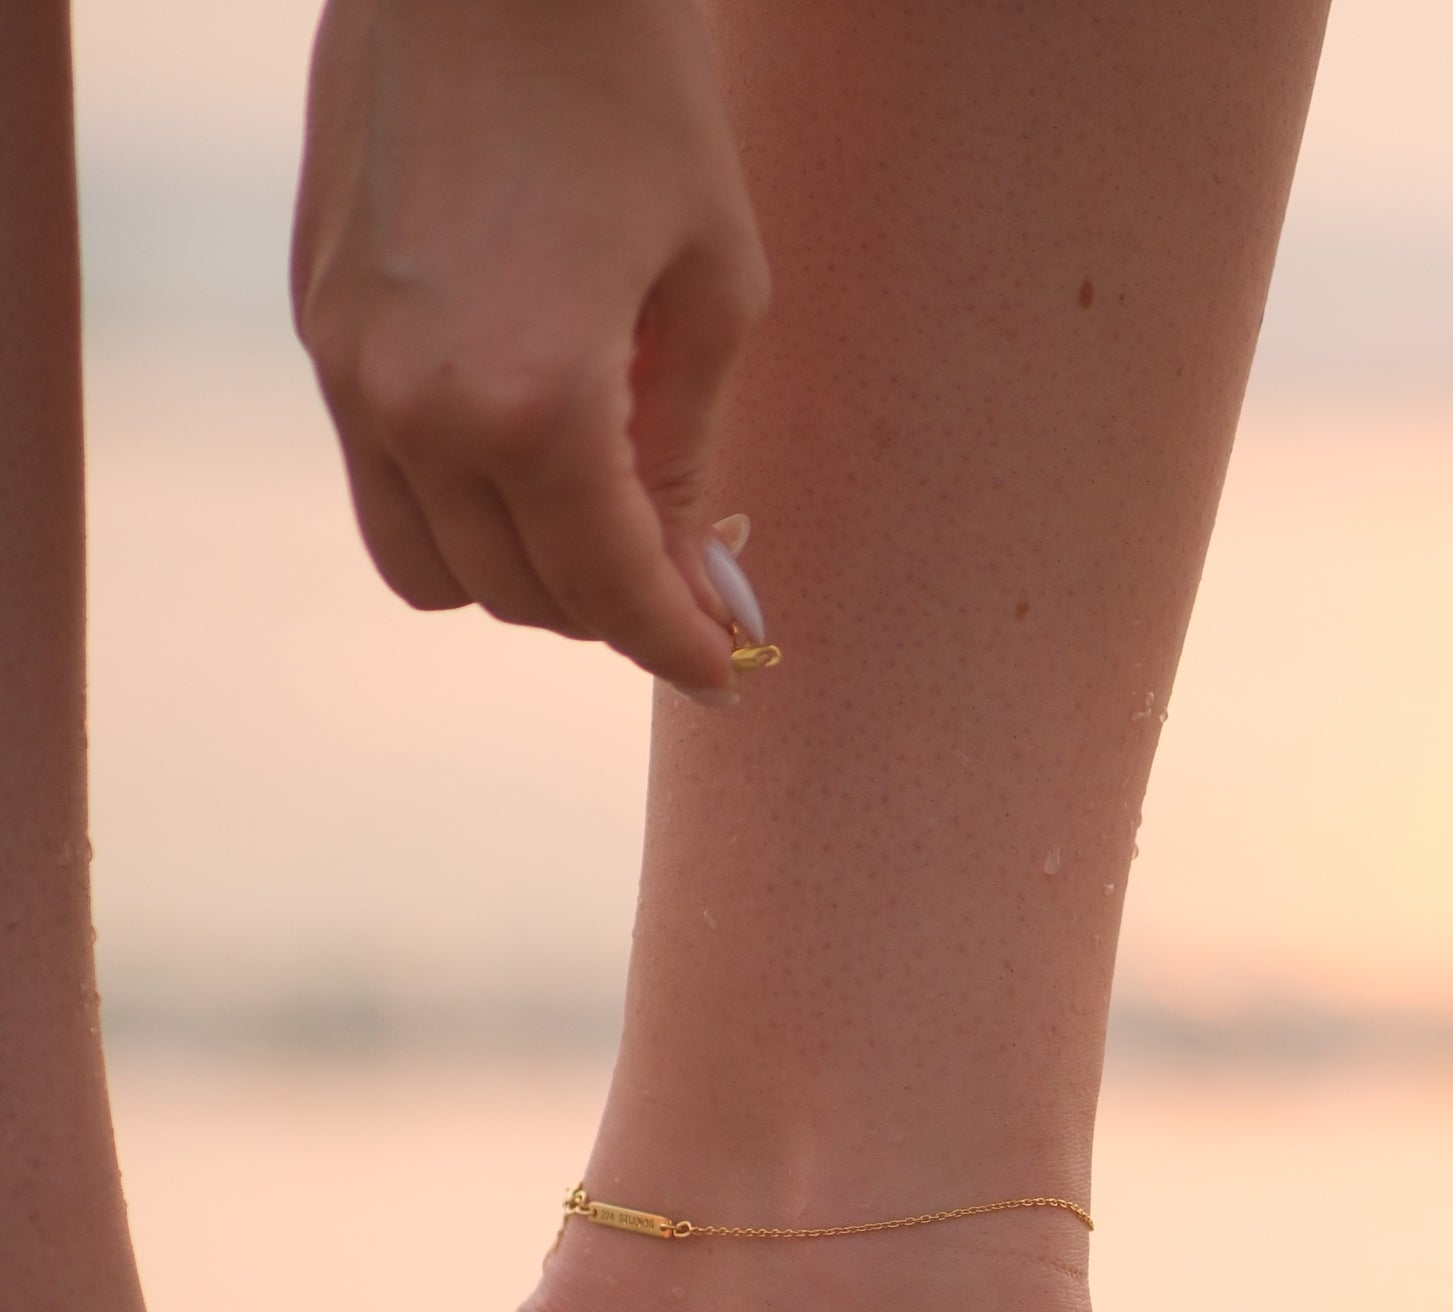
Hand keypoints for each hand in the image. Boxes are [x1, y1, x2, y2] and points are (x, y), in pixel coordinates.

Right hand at [293, 0, 766, 692]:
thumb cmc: (635, 90)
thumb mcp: (713, 286)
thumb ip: (689, 454)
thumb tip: (693, 578)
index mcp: (534, 401)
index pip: (608, 591)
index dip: (676, 646)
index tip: (722, 669)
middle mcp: (419, 407)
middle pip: (520, 597)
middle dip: (612, 611)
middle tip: (686, 581)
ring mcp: (349, 371)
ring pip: (434, 569)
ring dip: (524, 577)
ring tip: (602, 524)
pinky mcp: (319, 326)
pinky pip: (383, 486)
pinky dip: (458, 509)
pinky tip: (528, 456)